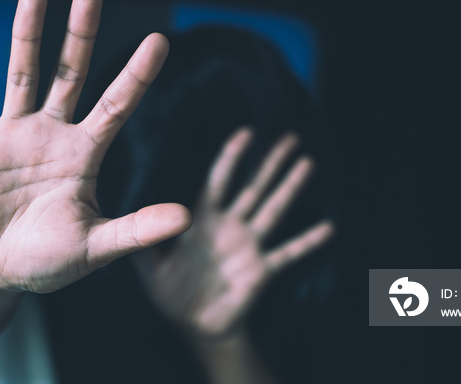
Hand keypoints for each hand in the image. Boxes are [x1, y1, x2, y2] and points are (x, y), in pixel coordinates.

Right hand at [0, 0, 190, 293]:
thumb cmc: (52, 259)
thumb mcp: (96, 245)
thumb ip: (136, 229)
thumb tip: (185, 218)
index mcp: (85, 154)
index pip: (117, 105)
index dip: (137, 74)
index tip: (160, 40)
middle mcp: (53, 134)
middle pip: (70, 75)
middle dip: (80, 37)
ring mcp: (14, 135)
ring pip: (21, 76)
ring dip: (26, 38)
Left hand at [134, 128, 332, 338]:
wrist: (196, 327)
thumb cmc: (172, 295)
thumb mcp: (152, 272)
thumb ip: (143, 249)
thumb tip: (132, 226)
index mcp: (204, 221)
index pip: (219, 181)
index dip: (231, 158)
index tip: (246, 134)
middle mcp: (230, 226)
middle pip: (254, 188)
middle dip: (271, 163)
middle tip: (290, 137)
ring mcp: (249, 246)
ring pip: (274, 210)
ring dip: (290, 188)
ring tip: (307, 163)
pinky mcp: (262, 270)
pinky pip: (288, 253)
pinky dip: (307, 242)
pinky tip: (328, 228)